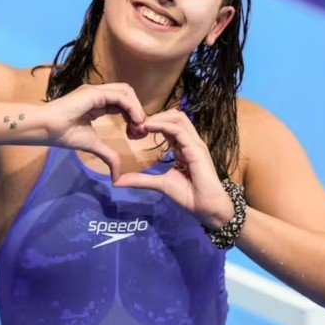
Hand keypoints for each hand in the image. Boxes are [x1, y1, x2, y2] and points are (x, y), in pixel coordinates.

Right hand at [44, 83, 145, 179]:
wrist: (47, 128)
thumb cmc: (64, 134)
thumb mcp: (92, 145)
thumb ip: (108, 155)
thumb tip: (117, 177)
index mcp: (96, 104)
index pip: (121, 104)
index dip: (132, 116)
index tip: (135, 134)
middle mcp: (98, 94)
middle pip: (126, 95)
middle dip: (137, 111)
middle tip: (140, 131)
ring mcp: (96, 91)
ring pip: (126, 92)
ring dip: (136, 108)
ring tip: (139, 126)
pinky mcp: (94, 92)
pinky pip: (120, 96)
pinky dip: (131, 107)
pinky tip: (134, 121)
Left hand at [113, 109, 233, 227]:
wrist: (207, 208)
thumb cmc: (189, 196)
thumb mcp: (160, 184)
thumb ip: (141, 180)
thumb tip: (117, 182)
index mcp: (183, 147)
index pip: (169, 125)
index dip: (153, 124)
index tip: (136, 130)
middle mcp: (190, 141)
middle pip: (175, 116)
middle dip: (155, 116)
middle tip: (137, 125)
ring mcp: (194, 143)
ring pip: (178, 117)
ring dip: (158, 118)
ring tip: (142, 125)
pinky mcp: (196, 149)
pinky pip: (178, 130)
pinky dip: (162, 125)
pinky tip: (148, 127)